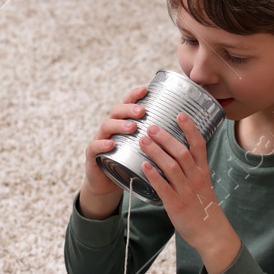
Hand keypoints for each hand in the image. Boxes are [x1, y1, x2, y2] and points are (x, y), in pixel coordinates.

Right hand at [79, 85, 149, 218]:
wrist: (108, 184)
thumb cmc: (130, 164)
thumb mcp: (142, 148)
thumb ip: (154, 138)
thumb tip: (181, 127)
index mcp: (123, 123)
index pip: (127, 104)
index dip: (134, 96)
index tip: (145, 89)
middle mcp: (110, 128)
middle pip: (116, 111)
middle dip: (129, 109)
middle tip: (142, 111)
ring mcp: (100, 140)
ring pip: (106, 126)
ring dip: (119, 125)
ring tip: (132, 127)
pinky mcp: (93, 156)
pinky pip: (94, 147)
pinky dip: (102, 145)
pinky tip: (111, 145)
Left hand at [139, 112, 240, 273]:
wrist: (211, 234)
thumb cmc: (204, 207)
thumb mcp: (203, 184)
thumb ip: (192, 169)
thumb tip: (177, 152)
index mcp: (203, 172)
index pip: (199, 145)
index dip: (190, 129)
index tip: (180, 114)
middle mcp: (196, 178)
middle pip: (181, 152)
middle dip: (165, 138)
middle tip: (151, 126)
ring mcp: (186, 191)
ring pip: (171, 167)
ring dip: (156, 152)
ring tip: (143, 140)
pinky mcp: (176, 204)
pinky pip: (163, 187)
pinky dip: (153, 175)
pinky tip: (143, 166)